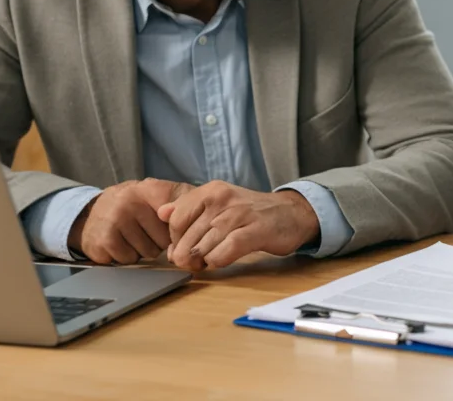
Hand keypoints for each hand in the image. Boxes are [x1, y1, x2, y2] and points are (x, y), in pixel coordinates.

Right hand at [67, 178, 192, 264]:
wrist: (91, 212)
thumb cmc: (135, 206)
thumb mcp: (158, 194)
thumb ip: (184, 198)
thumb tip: (209, 208)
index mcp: (150, 189)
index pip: (179, 215)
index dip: (182, 229)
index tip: (181, 231)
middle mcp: (131, 202)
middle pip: (165, 239)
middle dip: (160, 241)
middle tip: (148, 231)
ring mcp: (115, 220)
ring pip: (148, 252)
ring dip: (144, 250)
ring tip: (135, 236)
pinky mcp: (103, 239)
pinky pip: (129, 259)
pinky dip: (128, 256)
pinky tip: (122, 243)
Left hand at [157, 181, 318, 270]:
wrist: (292, 213)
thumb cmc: (251, 213)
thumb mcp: (218, 203)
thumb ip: (189, 208)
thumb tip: (161, 212)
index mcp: (211, 191)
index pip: (175, 219)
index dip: (175, 239)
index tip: (184, 246)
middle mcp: (223, 199)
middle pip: (187, 238)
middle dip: (187, 256)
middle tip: (196, 261)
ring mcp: (239, 215)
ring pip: (202, 248)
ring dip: (202, 261)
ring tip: (210, 260)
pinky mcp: (254, 232)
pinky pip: (223, 253)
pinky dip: (217, 262)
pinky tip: (222, 260)